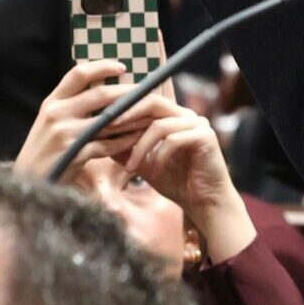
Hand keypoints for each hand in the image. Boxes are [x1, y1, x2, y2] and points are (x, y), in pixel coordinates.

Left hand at [21, 63, 257, 260]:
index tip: (98, 122)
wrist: (204, 203)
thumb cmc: (177, 183)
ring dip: (140, 145)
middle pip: (151, 101)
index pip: (143, 100)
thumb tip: (98, 139)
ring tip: (130, 165)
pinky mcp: (205, 137)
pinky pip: (173, 139)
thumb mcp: (144, 164)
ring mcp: (197, 124)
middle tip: (106, 129)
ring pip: (159, 124)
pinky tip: (151, 170)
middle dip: (126, 115)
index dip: (121, 108)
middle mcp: (186, 115)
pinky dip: (158, 155)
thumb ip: (126, 150)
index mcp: (172, 116)